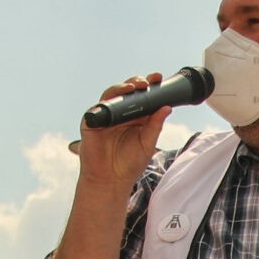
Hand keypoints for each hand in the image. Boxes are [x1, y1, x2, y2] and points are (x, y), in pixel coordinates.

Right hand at [76, 75, 176, 189]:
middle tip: (147, 82)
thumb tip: (167, 107)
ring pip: (112, 94)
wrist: (110, 180)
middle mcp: (121, 113)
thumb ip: (155, 125)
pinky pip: (98, 107)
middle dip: (137, 82)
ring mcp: (106, 115)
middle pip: (128, 91)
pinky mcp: (92, 121)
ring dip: (122, 88)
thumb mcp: (147, 144)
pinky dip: (107, 102)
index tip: (159, 78)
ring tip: (134, 87)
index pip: (143, 96)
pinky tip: (116, 101)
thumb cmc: (129, 164)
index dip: (150, 86)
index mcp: (136, 117)